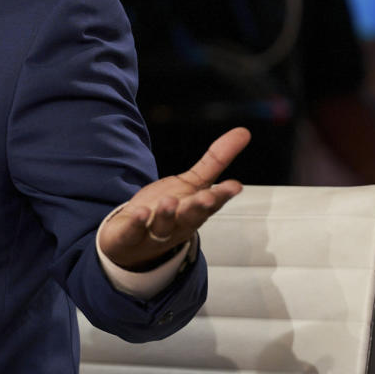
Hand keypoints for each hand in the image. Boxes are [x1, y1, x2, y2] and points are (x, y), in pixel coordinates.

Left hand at [99, 127, 250, 269]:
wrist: (134, 242)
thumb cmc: (170, 210)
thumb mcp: (193, 183)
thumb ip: (216, 160)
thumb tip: (244, 131)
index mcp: (195, 209)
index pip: (212, 203)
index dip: (223, 195)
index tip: (235, 186)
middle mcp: (179, 223)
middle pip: (191, 216)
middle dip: (200, 207)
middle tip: (208, 197)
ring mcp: (154, 232)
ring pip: (164, 225)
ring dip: (167, 214)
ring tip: (170, 202)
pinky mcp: (130, 236)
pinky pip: (134, 231)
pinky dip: (137, 224)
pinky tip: (141, 213)